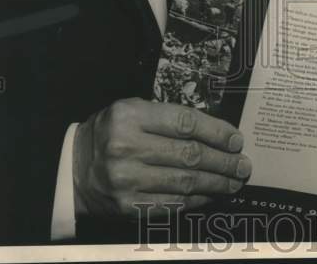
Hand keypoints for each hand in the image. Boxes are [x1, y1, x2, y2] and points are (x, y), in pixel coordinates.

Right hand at [72, 98, 250, 218]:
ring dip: (216, 183)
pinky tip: (210, 195)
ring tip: (234, 181)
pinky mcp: (127, 206)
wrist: (73, 166)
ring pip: (185, 182)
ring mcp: (126, 179)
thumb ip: (168, 118)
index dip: (217, 132)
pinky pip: (171, 204)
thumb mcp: (132, 110)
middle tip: (243, 164)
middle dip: (223, 161)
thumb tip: (216, 133)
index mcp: (130, 116)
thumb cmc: (111, 132)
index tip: (236, 140)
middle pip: (189, 155)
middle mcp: (127, 147)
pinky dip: (196, 200)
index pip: (185, 123)